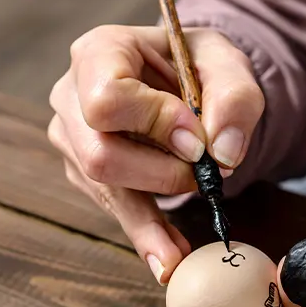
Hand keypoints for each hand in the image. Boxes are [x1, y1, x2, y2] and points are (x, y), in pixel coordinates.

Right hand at [47, 25, 264, 283]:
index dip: (155, 124)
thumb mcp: (228, 65)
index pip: (108, 98)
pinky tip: (168, 255)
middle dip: (158, 175)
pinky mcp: (82, 172)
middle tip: (204, 179)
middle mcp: (71, 94)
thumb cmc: (198, 65)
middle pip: (99, 153)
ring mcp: (71, 137)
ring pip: (103, 189)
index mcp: (100, 51)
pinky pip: (112, 207)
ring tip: (180, 255)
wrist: (184, 83)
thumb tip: (221, 154)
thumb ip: (234, 99)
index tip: (197, 141)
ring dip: (148, 222)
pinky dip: (145, 233)